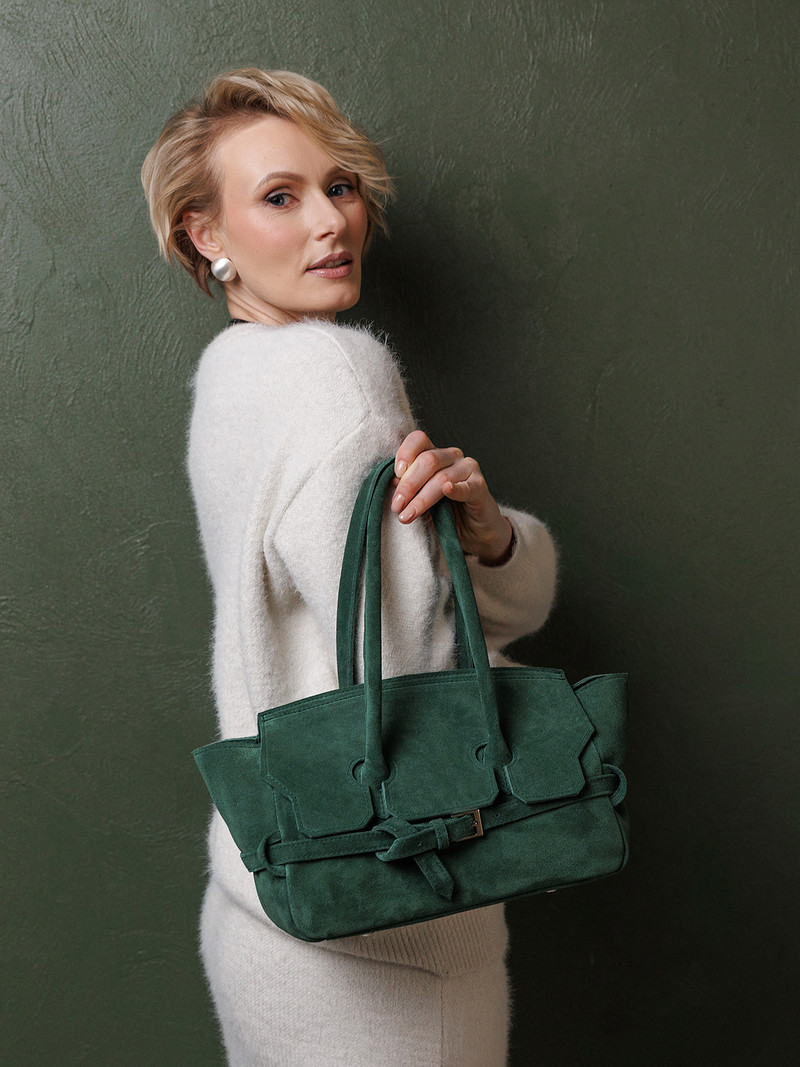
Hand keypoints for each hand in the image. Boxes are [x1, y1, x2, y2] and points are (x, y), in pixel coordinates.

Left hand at [390, 431, 513, 563]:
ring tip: (408, 515)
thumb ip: (409, 490)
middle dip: (408, 485)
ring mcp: (468, 469)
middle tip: (397, 506)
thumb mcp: (421, 500)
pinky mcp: (480, 487)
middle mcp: (452, 456)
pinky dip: (456, 489)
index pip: (419, 440)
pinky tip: (447, 491)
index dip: (405, 453)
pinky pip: (466, 487)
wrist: (474, 533)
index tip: (395, 475)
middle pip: (427, 460)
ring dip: (422, 498)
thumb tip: (392, 484)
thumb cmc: (446, 514)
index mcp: (435, 455)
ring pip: (442, 477)